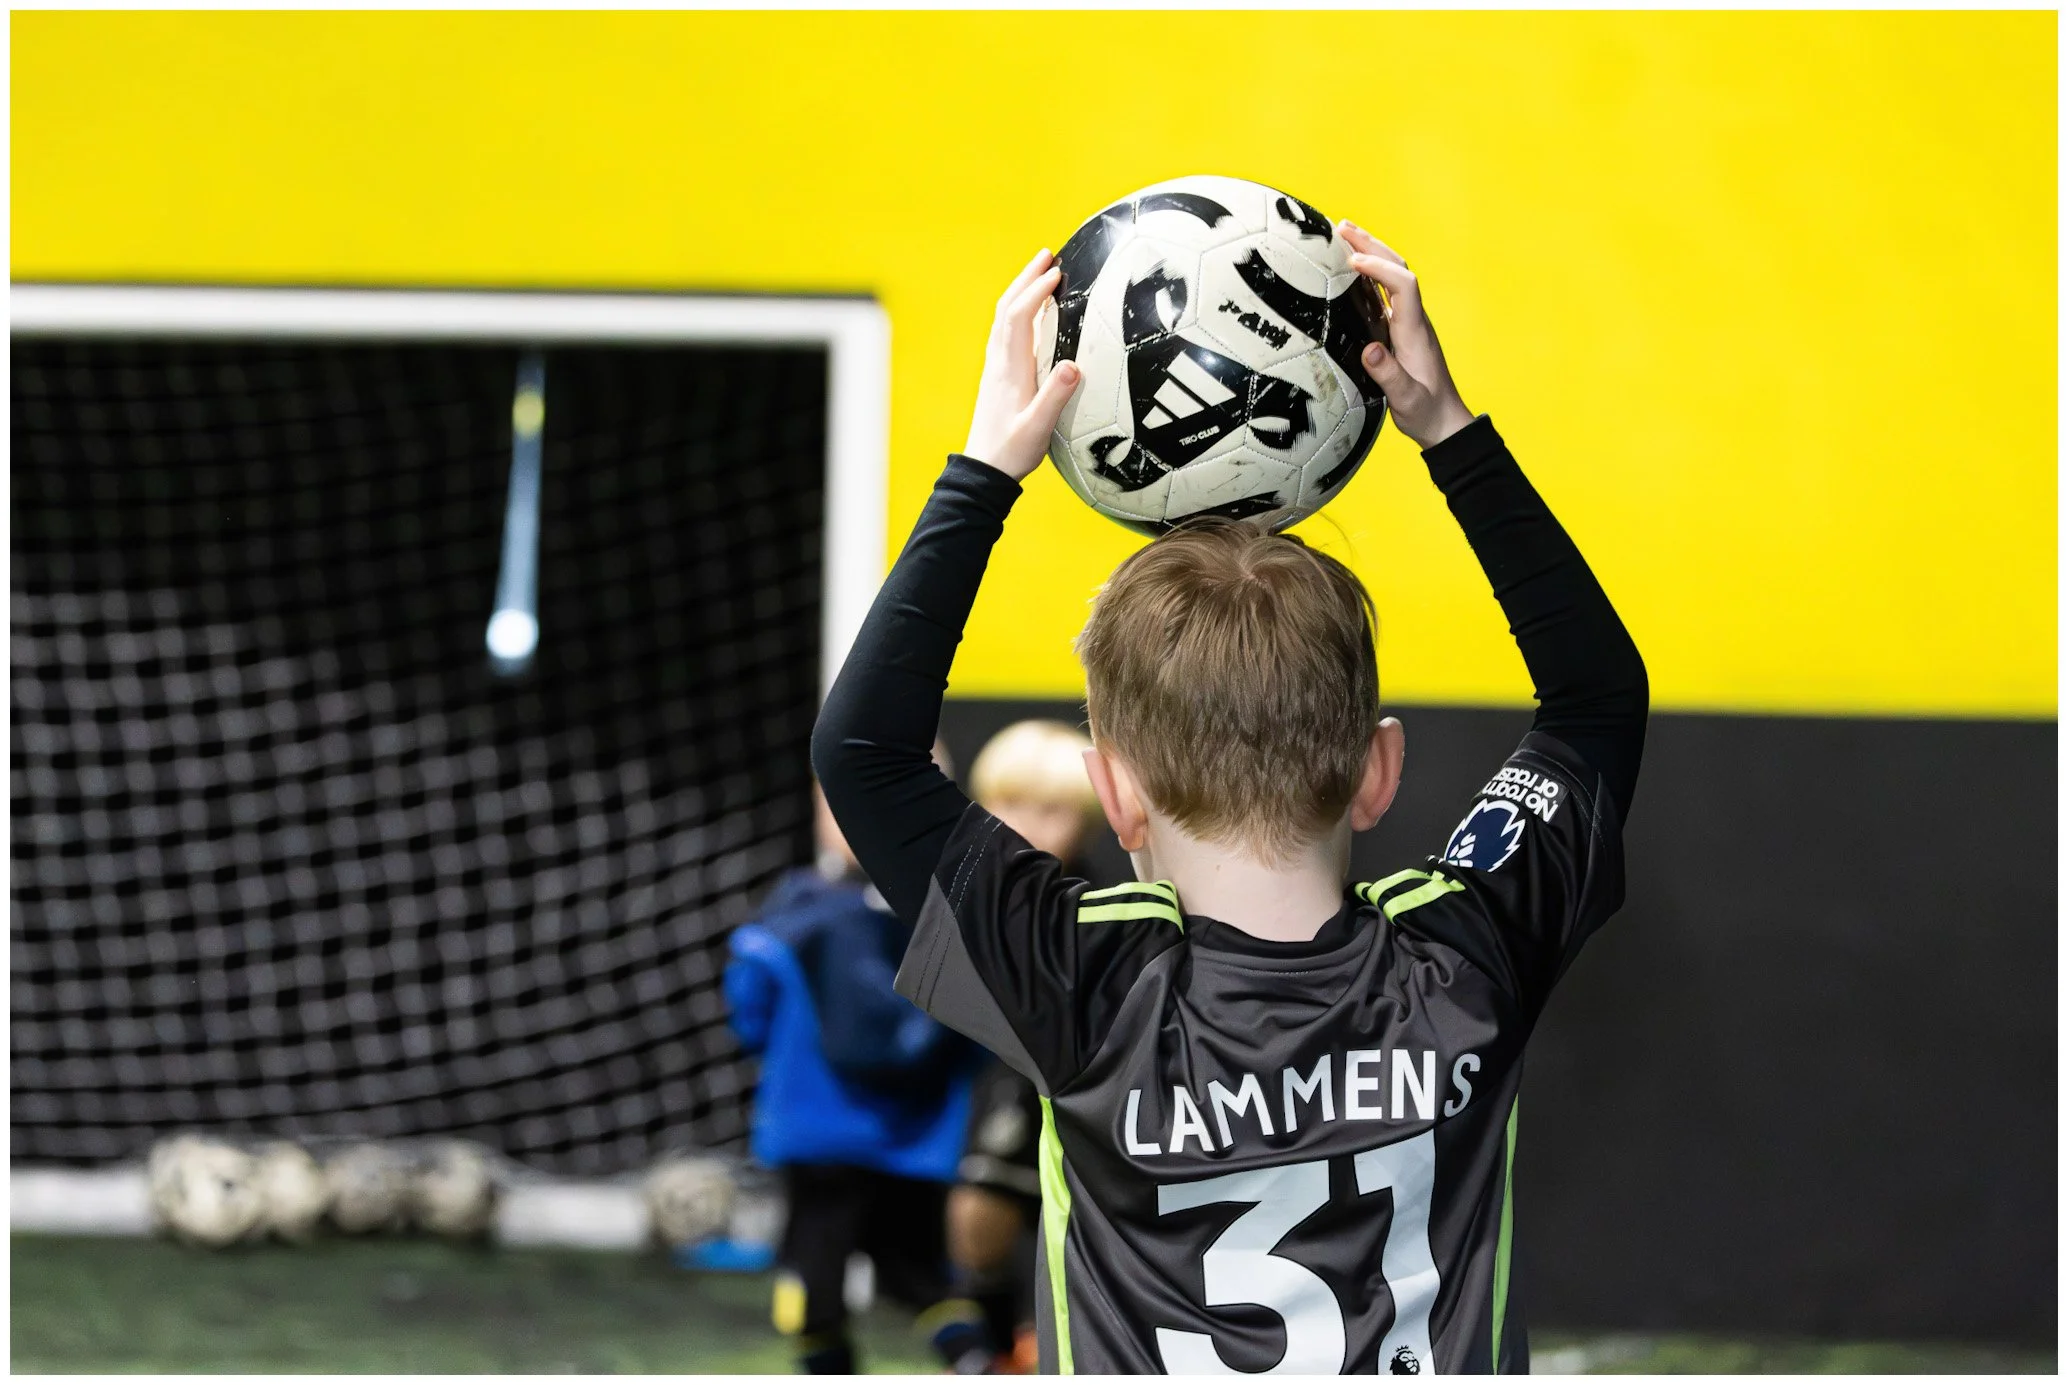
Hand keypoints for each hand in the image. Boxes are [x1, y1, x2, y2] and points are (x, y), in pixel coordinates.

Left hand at [963, 249, 1082, 480]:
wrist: (984, 472)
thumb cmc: (1012, 452)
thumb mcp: (1039, 428)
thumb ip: (1056, 397)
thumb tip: (1074, 364)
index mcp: (1010, 370)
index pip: (1019, 318)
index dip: (1036, 291)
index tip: (1057, 273)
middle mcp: (999, 364)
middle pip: (1007, 309)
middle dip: (1026, 278)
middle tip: (1047, 254)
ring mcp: (996, 369)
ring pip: (1004, 319)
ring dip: (1020, 291)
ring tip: (1040, 273)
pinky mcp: (998, 378)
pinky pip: (1006, 333)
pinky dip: (1018, 312)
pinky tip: (1030, 314)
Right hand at [1338, 222, 1475, 448]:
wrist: (1444, 422)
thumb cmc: (1425, 413)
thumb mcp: (1406, 400)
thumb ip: (1389, 376)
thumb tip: (1369, 350)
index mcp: (1415, 331)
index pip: (1403, 285)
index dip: (1379, 268)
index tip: (1352, 261)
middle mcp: (1413, 320)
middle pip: (1398, 270)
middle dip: (1372, 245)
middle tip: (1342, 227)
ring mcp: (1408, 324)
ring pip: (1392, 277)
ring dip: (1371, 253)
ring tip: (1343, 236)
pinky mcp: (1400, 332)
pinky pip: (1385, 293)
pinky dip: (1368, 275)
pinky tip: (1352, 271)